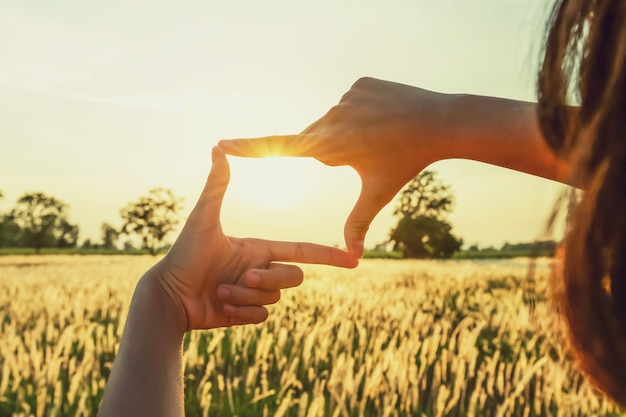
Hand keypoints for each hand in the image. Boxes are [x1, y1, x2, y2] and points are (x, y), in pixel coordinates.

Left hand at [151, 147, 357, 330]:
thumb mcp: (203, 218)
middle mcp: (260, 269)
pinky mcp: (245, 313)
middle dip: (268, 279)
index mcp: (258, 248)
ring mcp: (253, 293)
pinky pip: (262, 316)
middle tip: (241, 277)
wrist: (168, 295)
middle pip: (292, 277)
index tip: (354, 259)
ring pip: (273, 299)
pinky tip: (221, 307)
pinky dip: (242, 313)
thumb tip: (218, 147)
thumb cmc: (183, 254)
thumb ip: (217, 186)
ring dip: (245, 297)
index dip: (329, 254)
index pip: (302, 250)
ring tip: (219, 292)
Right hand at [218, 77, 453, 257]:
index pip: (279, 148)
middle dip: (334, 151)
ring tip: (379, 137)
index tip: (223, 143)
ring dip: (349, 132)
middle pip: (317, 140)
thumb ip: (358, 222)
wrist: (440, 123)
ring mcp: (346, 97)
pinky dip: (362, 113)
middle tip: (367, 153)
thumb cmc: (406, 162)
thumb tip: (353, 257)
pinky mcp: (359, 84)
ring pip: (335, 122)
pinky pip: (350, 103)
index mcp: (331, 146)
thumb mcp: (378, 194)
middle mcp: (332, 118)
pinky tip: (385, 117)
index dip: (248, 148)